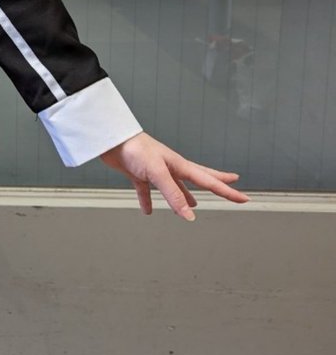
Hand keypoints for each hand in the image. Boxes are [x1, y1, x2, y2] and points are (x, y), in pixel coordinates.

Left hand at [100, 131, 248, 220]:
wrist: (110, 139)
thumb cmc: (135, 149)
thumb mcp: (158, 173)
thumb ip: (174, 195)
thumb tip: (190, 215)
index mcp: (180, 165)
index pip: (209, 181)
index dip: (227, 191)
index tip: (244, 198)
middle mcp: (170, 167)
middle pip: (199, 179)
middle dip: (216, 184)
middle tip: (232, 186)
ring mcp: (155, 171)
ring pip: (175, 187)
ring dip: (184, 196)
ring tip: (193, 205)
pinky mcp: (138, 174)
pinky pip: (146, 191)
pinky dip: (148, 201)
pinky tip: (147, 210)